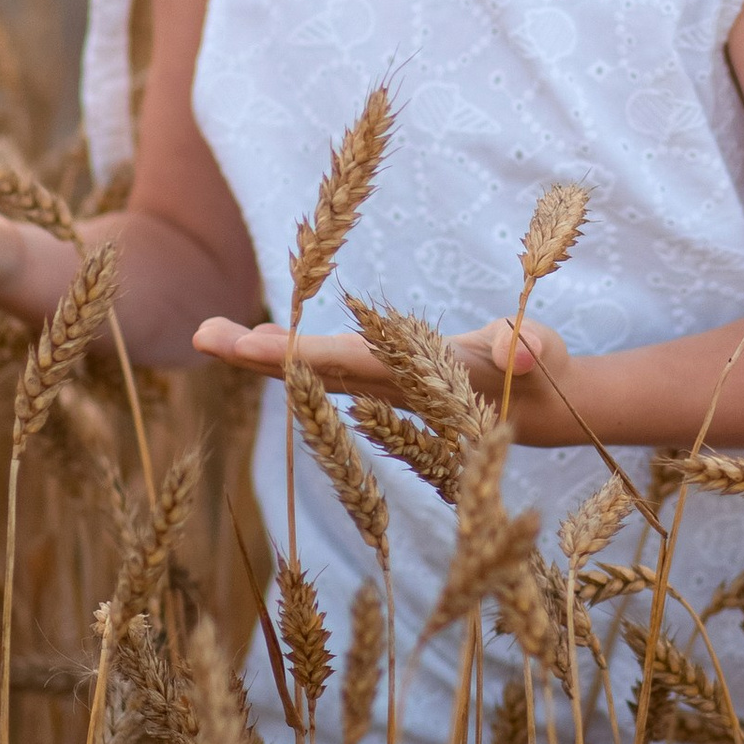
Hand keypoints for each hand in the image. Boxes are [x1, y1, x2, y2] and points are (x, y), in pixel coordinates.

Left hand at [194, 309, 573, 431]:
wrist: (539, 408)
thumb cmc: (540, 372)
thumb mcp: (541, 355)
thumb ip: (530, 350)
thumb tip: (524, 355)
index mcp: (412, 374)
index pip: (342, 363)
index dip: (294, 355)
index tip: (247, 345)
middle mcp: (385, 384)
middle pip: (309, 370)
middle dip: (255, 356)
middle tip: (202, 335)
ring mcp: (381, 382)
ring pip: (309, 370)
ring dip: (261, 356)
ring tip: (211, 336)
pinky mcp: (386, 375)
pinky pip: (325, 366)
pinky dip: (289, 354)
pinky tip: (260, 342)